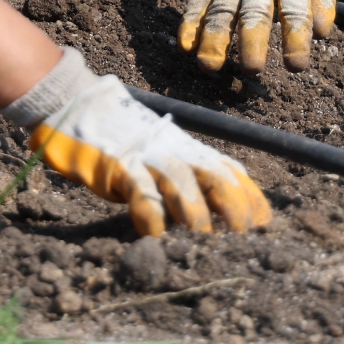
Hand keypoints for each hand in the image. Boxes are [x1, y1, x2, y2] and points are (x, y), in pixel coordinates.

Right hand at [7, 52, 270, 234]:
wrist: (77, 107)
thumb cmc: (120, 141)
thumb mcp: (158, 160)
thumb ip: (181, 183)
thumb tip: (207, 219)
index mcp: (186, 149)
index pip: (228, 170)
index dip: (250, 195)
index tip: (266, 222)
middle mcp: (173, 150)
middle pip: (214, 173)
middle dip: (233, 203)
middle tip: (244, 233)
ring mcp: (146, 155)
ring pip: (180, 179)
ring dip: (194, 208)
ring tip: (202, 236)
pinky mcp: (118, 164)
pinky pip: (138, 188)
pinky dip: (149, 211)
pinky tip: (155, 233)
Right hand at [179, 0, 336, 73]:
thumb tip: (322, 34)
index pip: (296, 11)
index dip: (296, 40)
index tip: (297, 66)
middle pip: (254, 13)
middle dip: (251, 43)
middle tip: (251, 70)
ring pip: (220, 10)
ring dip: (214, 39)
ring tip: (210, 66)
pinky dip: (189, 22)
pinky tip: (186, 45)